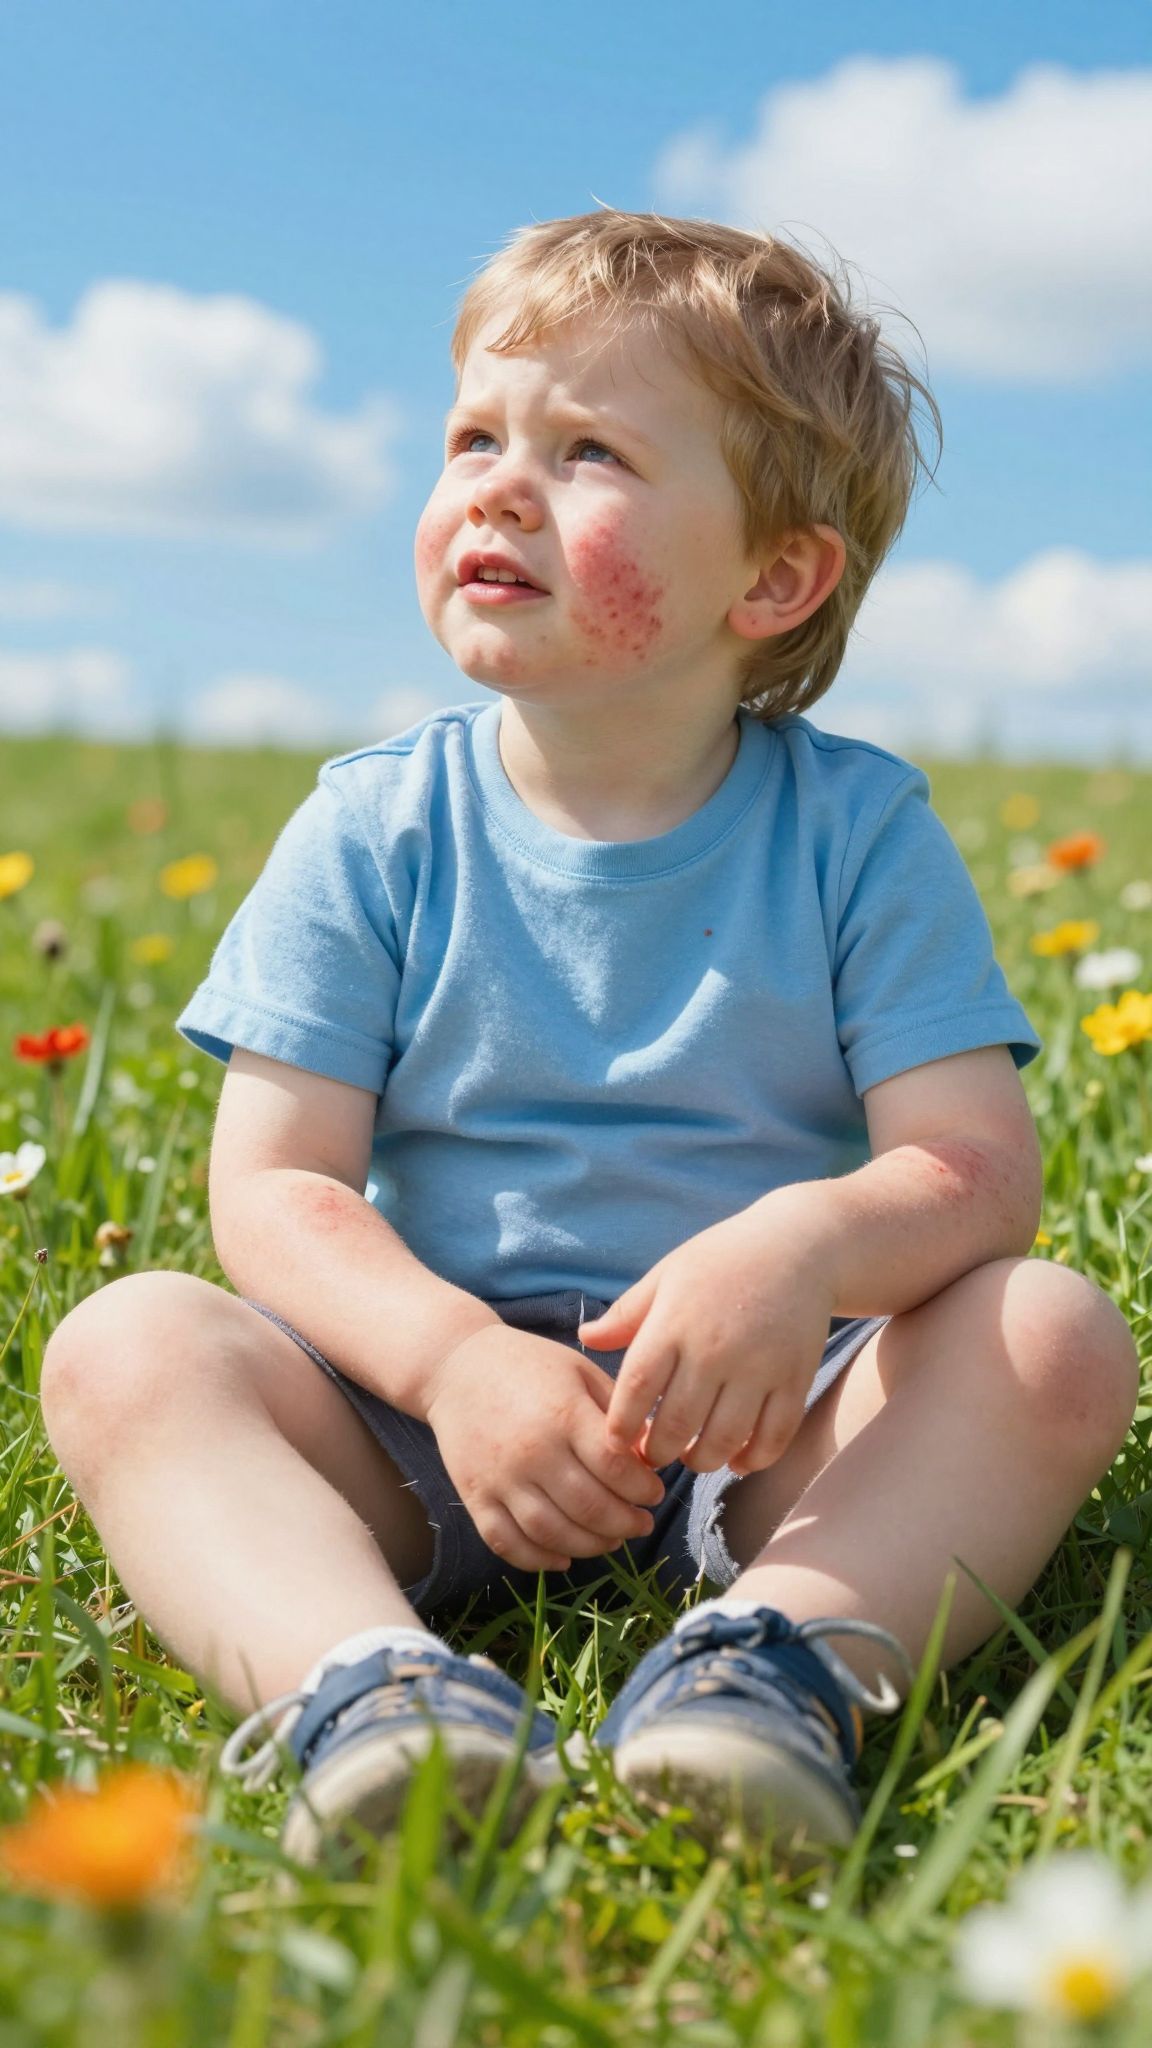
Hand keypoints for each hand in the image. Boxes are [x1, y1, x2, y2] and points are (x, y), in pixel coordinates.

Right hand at [424, 1326, 665, 1573]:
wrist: (455, 1366)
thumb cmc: (528, 1364)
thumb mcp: (580, 1371)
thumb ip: (617, 1412)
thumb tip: (651, 1454)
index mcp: (563, 1414)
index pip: (616, 1467)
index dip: (644, 1488)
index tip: (655, 1493)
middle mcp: (532, 1451)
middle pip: (590, 1507)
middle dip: (626, 1523)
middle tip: (641, 1523)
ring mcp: (500, 1478)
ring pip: (553, 1533)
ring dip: (591, 1547)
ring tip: (611, 1540)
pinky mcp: (474, 1496)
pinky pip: (507, 1543)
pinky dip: (538, 1560)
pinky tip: (563, 1557)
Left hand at [578, 1204, 835, 1474]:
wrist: (798, 1247)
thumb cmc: (722, 1259)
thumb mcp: (667, 1275)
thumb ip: (627, 1314)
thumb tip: (585, 1337)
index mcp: (674, 1322)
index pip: (638, 1388)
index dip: (621, 1426)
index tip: (616, 1443)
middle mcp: (715, 1349)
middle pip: (677, 1425)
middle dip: (659, 1453)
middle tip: (654, 1456)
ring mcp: (759, 1367)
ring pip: (724, 1440)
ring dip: (702, 1461)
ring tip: (692, 1457)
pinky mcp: (795, 1379)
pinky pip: (773, 1436)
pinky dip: (753, 1460)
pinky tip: (737, 1460)